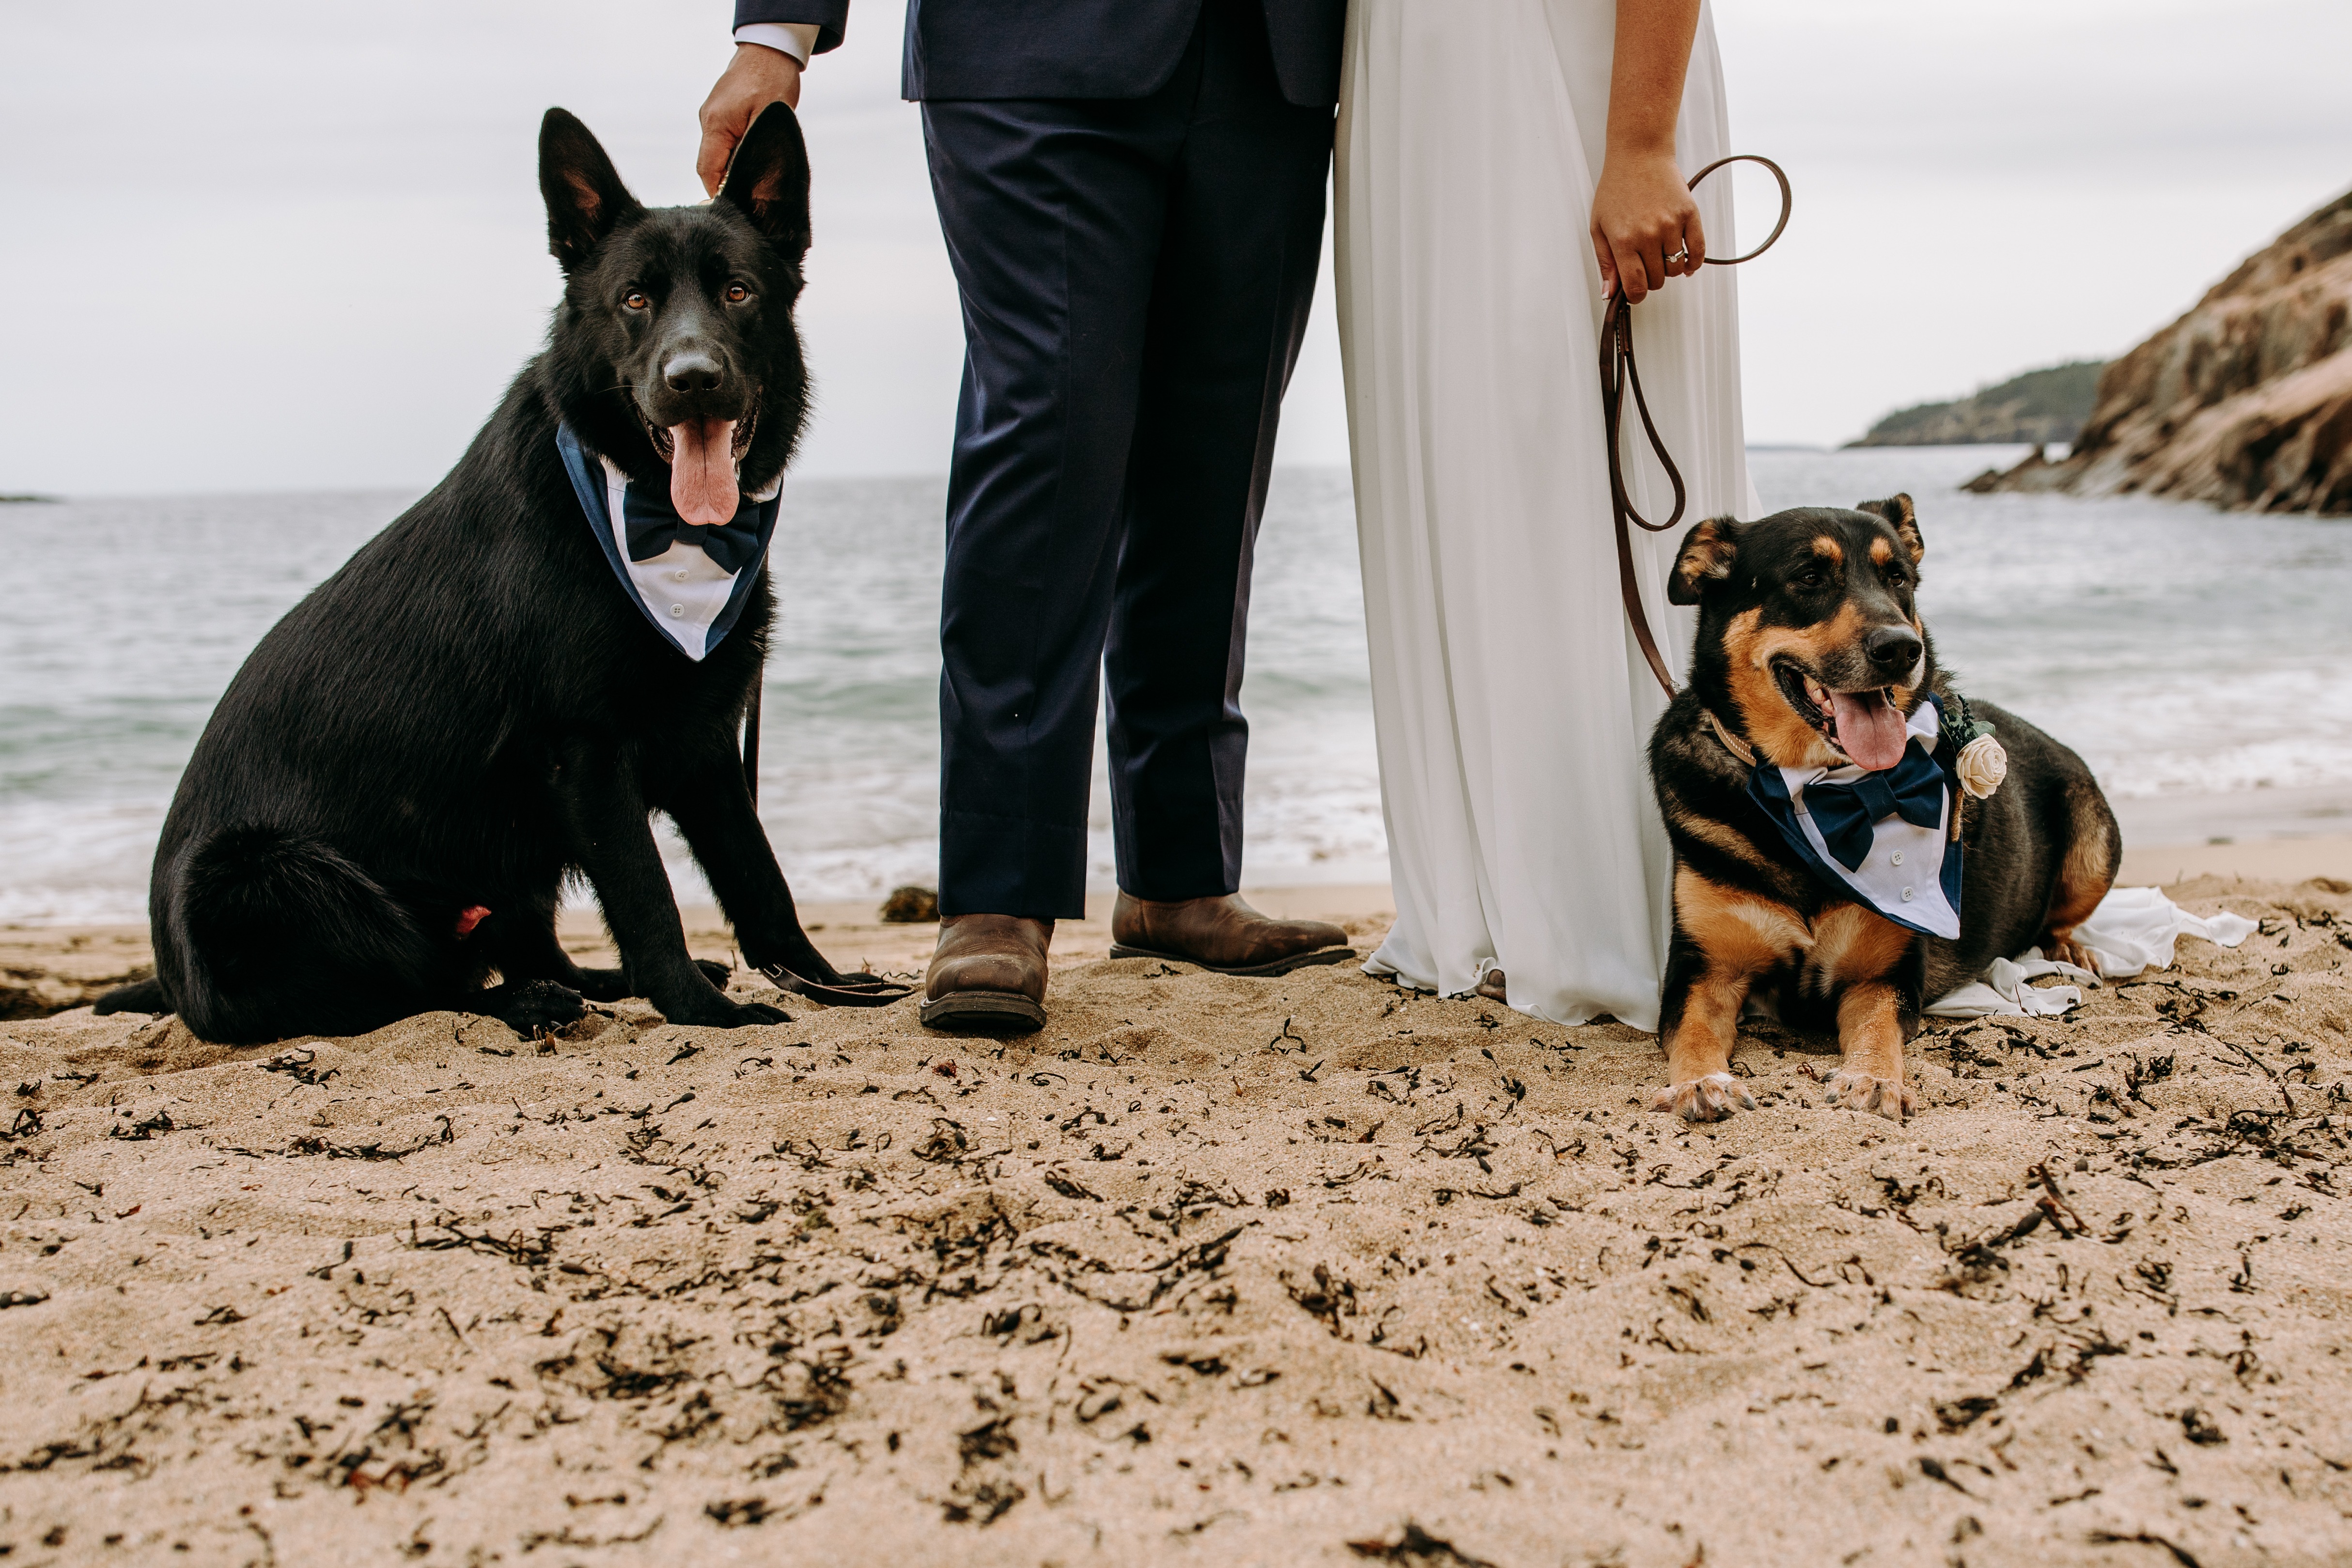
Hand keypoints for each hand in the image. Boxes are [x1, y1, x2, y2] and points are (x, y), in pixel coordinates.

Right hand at [697, 43, 803, 196]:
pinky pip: (723, 142)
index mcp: (715, 126)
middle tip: (746, 200)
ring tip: (753, 179)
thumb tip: (741, 183)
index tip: (732, 209)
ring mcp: (711, 116)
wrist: (769, 50)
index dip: (718, 194)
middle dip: (725, 184)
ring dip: (731, 169)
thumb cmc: (773, 81)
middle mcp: (707, 121)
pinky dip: (734, 154)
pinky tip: (750, 157)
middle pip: (710, 167)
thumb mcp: (767, 122)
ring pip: (717, 155)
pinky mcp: (720, 113)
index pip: (708, 173)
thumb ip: (751, 153)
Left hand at [1590, 149, 1703, 303]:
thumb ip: (1605, 263)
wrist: (1639, 155)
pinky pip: (1697, 251)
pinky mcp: (1689, 214)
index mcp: (1623, 240)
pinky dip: (1692, 263)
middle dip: (1650, 279)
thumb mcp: (1599, 227)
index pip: (1636, 286)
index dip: (1636, 296)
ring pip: (1675, 269)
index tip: (1635, 293)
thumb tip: (1611, 293)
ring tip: (1659, 256)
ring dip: (1668, 269)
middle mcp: (1648, 234)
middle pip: (1657, 279)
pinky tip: (1685, 264)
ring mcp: (1671, 225)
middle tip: (1645, 266)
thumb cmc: (1616, 188)